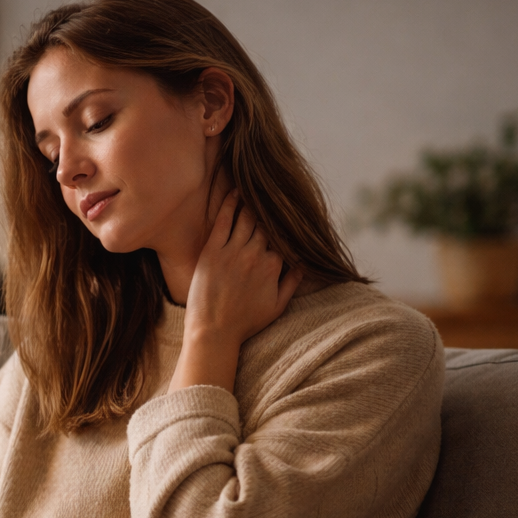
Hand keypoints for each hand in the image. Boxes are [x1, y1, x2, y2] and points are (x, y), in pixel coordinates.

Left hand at [171, 191, 303, 392]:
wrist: (213, 333)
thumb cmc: (245, 323)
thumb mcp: (277, 306)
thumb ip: (293, 282)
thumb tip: (305, 264)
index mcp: (274, 265)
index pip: (282, 235)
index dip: (283, 222)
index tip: (285, 208)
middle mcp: (256, 254)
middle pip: (266, 222)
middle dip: (270, 207)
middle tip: (271, 187)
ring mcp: (233, 251)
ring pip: (246, 217)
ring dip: (251, 200)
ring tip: (253, 185)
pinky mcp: (212, 252)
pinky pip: (223, 221)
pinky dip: (229, 204)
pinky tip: (234, 192)